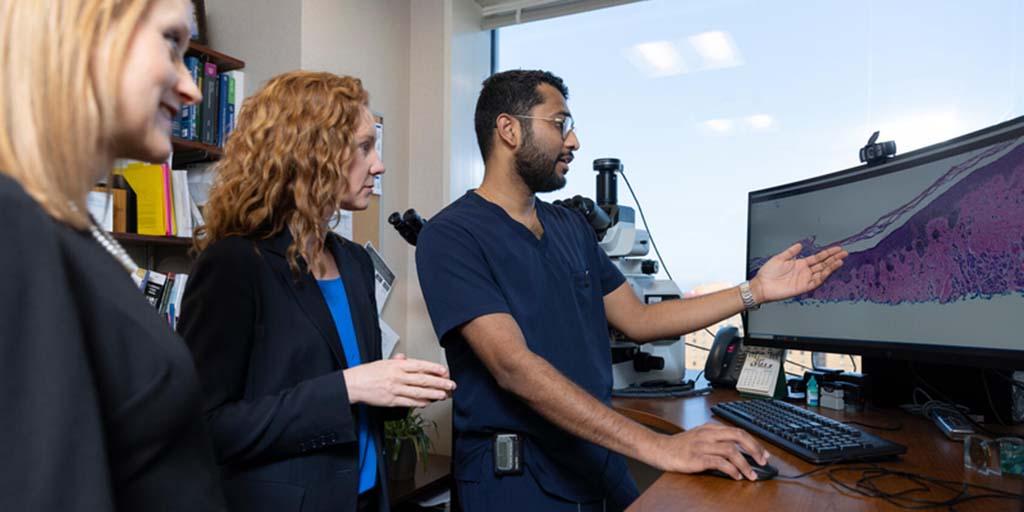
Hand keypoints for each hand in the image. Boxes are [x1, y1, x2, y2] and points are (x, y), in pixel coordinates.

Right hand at [344, 353, 455, 407]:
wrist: (353, 384)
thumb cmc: (367, 373)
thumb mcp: (383, 362)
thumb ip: (397, 361)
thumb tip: (405, 358)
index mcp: (397, 365)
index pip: (420, 366)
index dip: (434, 368)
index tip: (444, 371)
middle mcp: (398, 376)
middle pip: (423, 380)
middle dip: (439, 382)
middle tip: (450, 384)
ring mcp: (395, 389)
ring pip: (418, 392)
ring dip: (433, 394)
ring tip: (443, 395)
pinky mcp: (391, 400)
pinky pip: (408, 402)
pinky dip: (420, 403)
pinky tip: (428, 403)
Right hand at [644, 423, 769, 480]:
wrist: (659, 449)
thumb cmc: (679, 446)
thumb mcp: (699, 437)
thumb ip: (716, 440)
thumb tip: (737, 453)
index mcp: (710, 428)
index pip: (737, 431)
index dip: (753, 442)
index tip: (763, 453)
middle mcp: (708, 434)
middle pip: (738, 436)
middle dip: (754, 449)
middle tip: (763, 461)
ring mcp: (702, 445)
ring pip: (730, 450)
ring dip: (744, 464)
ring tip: (751, 475)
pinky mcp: (696, 458)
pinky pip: (718, 462)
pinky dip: (730, 469)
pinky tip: (735, 476)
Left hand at [751, 243, 847, 302]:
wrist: (762, 285)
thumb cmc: (768, 273)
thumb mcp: (779, 258)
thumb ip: (791, 252)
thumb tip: (799, 245)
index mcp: (800, 264)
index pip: (818, 258)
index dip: (828, 253)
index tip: (837, 248)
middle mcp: (804, 271)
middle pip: (823, 264)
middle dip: (834, 258)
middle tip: (844, 253)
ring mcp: (804, 279)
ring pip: (822, 272)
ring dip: (831, 266)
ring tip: (840, 260)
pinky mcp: (802, 287)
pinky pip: (815, 281)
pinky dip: (823, 276)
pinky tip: (829, 270)